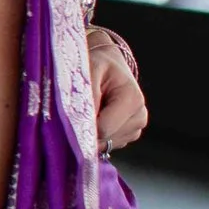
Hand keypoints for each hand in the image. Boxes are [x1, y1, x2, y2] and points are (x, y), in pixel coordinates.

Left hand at [87, 29, 147, 156]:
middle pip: (106, 139)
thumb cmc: (98, 65)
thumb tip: (84, 122)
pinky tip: (94, 117)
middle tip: (76, 111)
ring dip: (92, 133)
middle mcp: (139, 116)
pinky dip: (97, 135)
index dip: (84, 126)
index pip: (104, 128)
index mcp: (132, 99)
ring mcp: (136, 128)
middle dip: (88, 129)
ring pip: (106, 144)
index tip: (69, 116)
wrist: (109, 64)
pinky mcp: (129, 134)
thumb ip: (88, 95)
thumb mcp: (89, 71)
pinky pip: (108, 144)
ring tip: (88, 111)